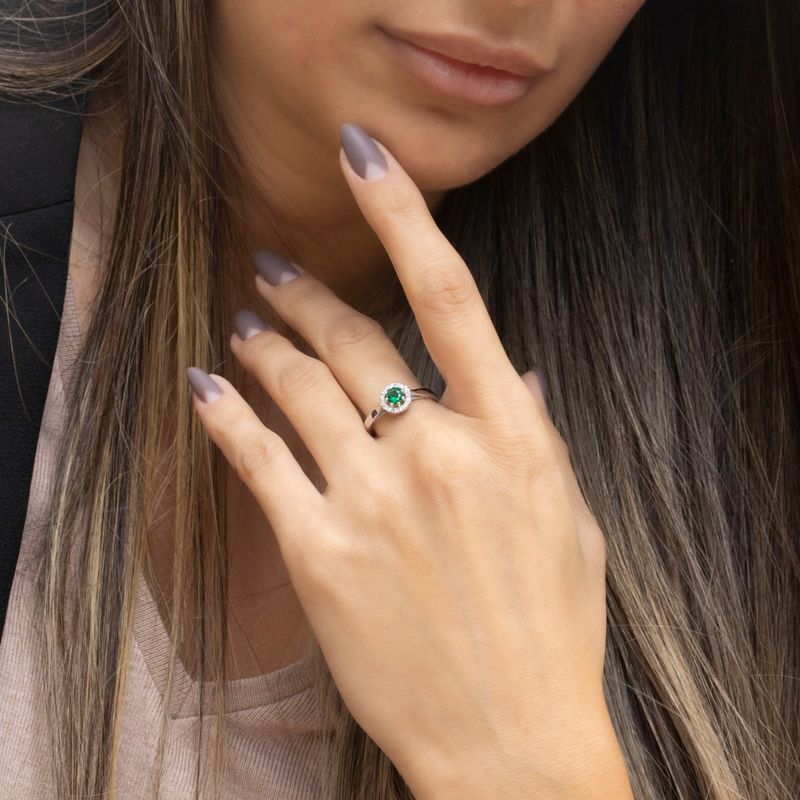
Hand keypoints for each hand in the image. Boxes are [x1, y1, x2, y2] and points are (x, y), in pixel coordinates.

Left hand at [187, 124, 630, 799]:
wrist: (511, 738)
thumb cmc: (551, 630)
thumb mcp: (570, 520)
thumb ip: (534, 433)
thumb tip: (508, 367)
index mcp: (510, 436)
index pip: (451, 294)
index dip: (405, 213)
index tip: (366, 157)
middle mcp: (438, 453)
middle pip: (356, 340)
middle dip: (306, 293)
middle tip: (273, 266)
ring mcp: (373, 502)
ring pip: (299, 391)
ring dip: (264, 345)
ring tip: (243, 320)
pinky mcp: (321, 555)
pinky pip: (260, 462)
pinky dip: (226, 416)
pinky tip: (206, 386)